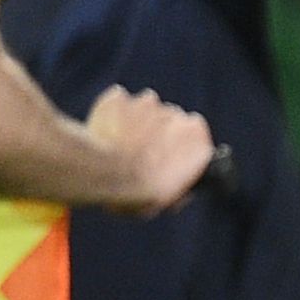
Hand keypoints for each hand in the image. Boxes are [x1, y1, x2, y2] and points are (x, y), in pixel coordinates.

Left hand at [85, 86, 217, 214]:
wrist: (105, 176)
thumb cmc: (139, 193)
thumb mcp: (169, 200)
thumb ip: (180, 186)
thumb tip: (183, 191)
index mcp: (197, 136)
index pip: (195, 134)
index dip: (179, 146)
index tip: (168, 157)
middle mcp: (178, 114)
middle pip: (170, 118)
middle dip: (157, 132)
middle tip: (140, 153)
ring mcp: (148, 103)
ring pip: (144, 108)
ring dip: (135, 121)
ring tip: (119, 144)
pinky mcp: (119, 99)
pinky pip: (117, 102)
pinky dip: (112, 114)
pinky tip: (102, 132)